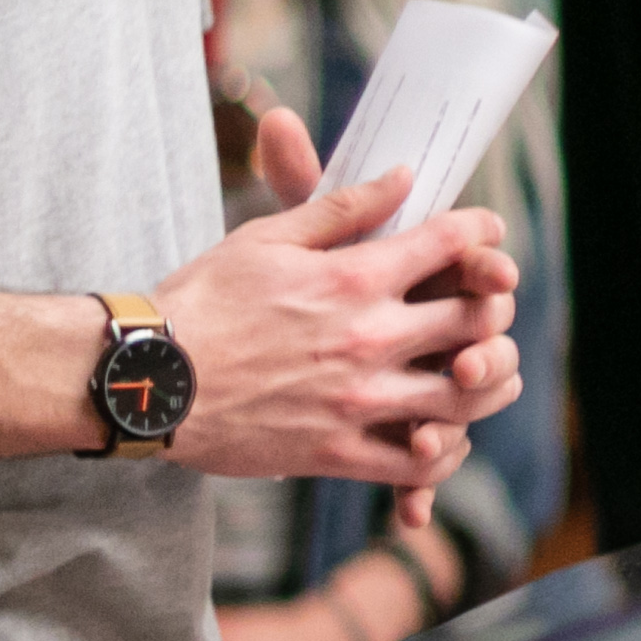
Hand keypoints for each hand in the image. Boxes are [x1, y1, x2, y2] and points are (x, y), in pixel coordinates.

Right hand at [154, 103, 520, 487]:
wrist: (146, 380)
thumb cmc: (200, 302)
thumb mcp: (267, 239)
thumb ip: (343, 208)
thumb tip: (405, 175)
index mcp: (353, 278)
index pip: (453, 244)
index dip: (483, 232)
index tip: (488, 231)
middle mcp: (368, 338)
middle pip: (477, 321)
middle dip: (493, 308)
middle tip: (489, 305)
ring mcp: (358, 400)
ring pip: (465, 396)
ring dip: (486, 381)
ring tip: (479, 371)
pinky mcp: (338, 452)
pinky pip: (418, 464)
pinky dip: (442, 451)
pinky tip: (440, 435)